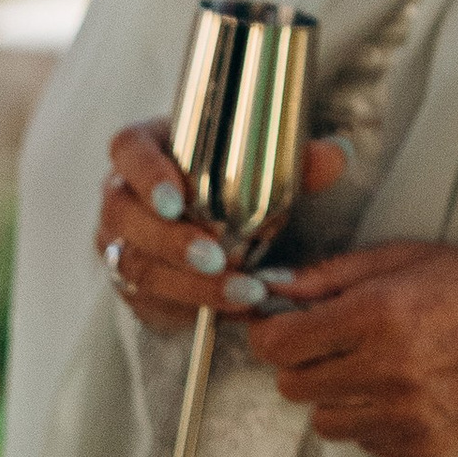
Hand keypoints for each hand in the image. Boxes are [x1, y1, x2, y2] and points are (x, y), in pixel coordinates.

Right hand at [93, 117, 349, 335]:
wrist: (215, 219)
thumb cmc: (232, 179)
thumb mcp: (262, 163)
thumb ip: (297, 161)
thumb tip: (337, 155)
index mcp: (145, 148)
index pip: (129, 150)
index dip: (148, 175)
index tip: (178, 200)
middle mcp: (122, 195)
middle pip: (126, 216)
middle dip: (172, 241)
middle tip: (217, 257)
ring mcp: (120, 242)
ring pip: (137, 265)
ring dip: (189, 283)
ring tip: (241, 291)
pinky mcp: (131, 284)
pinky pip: (150, 300)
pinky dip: (192, 306)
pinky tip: (233, 308)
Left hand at [247, 241, 457, 456]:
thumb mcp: (410, 258)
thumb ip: (334, 274)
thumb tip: (275, 289)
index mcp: (379, 316)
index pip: (280, 345)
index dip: (271, 333)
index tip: (280, 326)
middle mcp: (387, 374)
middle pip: (292, 386)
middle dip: (302, 362)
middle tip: (332, 344)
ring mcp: (405, 421)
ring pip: (323, 422)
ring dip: (335, 395)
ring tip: (374, 369)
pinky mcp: (422, 453)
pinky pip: (366, 444)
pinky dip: (373, 421)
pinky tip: (407, 392)